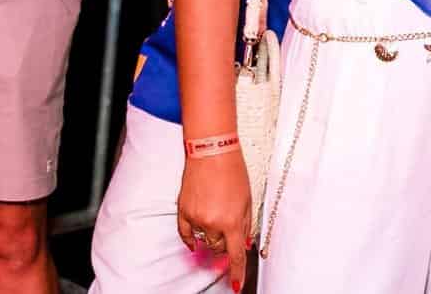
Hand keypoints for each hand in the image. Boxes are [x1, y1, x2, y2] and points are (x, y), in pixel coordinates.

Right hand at [177, 151, 252, 289]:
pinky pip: (185, 233)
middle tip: (229, 228)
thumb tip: (242, 244)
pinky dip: (190, 238)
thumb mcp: (247, 201)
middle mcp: (212, 222)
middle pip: (219, 248)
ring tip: (215, 217)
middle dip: (226, 243)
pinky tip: (193, 241)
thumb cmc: (232, 171)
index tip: (235, 285)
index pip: (235, 256)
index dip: (236, 273)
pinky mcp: (183, 209)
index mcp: (231, 221)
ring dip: (211, 236)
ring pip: (204, 240)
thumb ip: (244, 226)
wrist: (211, 151)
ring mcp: (195, 217)